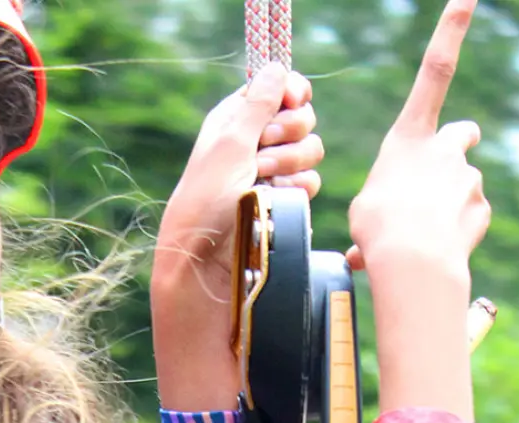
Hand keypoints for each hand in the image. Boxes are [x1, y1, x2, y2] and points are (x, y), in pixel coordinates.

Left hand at [154, 63, 323, 285]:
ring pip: (311, 149)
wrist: (207, 258)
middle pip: (301, 116)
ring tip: (262, 180)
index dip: (291, 91)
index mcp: (234, 120)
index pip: (277, 89)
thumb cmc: (207, 199)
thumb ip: (257, 105)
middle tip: (263, 148)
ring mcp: (272, 171)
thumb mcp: (229, 144)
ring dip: (290, 161)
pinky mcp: (286, 198)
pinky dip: (296, 188)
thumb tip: (276, 68)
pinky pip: (311, 180)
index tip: (293, 99)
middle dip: (289, 131)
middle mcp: (254, 142)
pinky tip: (275, 199)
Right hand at [345, 0, 488, 422]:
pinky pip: (468, 219)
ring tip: (420, 235)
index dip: (452, 30)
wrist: (413, 260)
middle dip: (456, 148)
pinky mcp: (481, 208)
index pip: (434, 72)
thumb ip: (376, 214)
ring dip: (446, 205)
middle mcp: (446, 149)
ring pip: (462, 187)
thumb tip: (362, 255)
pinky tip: (435, 249)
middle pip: (461, 137)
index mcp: (410, 137)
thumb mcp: (363, 213)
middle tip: (441, 170)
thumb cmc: (378, 228)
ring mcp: (468, 178)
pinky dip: (454, 233)